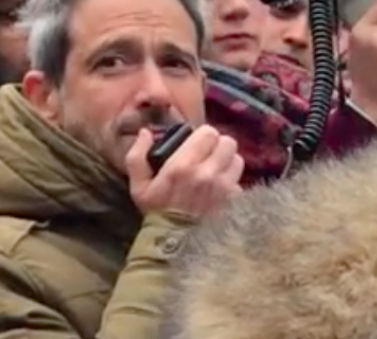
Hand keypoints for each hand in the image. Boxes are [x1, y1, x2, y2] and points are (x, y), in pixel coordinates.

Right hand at [125, 125, 242, 219]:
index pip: (208, 132)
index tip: (196, 144)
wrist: (173, 245)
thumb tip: (146, 133)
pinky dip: (232, 182)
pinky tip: (220, 189)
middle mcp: (208, 173)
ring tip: (216, 171)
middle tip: (207, 156)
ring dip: (227, 163)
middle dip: (217, 147)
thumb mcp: (138, 185)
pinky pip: (240, 181)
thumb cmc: (156, 212)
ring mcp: (224, 188)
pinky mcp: (234, 201)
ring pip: (237, 159)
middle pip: (228, 142)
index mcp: (183, 165)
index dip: (203, 136)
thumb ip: (137, 155)